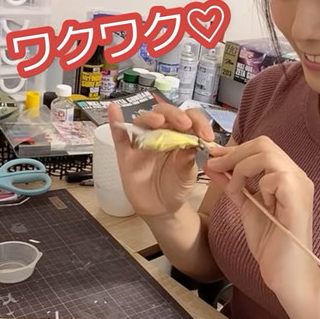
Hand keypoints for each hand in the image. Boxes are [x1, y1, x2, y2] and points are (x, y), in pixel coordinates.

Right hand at [107, 103, 213, 217]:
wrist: (162, 209)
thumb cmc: (176, 186)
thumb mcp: (187, 174)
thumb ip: (187, 158)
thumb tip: (191, 141)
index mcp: (179, 135)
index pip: (187, 118)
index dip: (197, 121)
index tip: (205, 135)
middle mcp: (160, 134)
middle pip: (164, 114)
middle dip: (175, 115)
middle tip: (184, 124)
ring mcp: (142, 143)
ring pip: (143, 122)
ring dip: (150, 117)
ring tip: (159, 121)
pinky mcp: (126, 155)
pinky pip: (119, 136)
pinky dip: (115, 122)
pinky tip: (114, 110)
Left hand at [204, 136, 317, 291]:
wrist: (287, 275)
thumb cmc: (271, 246)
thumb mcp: (246, 207)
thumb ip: (233, 185)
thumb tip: (213, 164)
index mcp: (287, 177)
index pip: (261, 148)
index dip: (235, 150)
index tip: (213, 158)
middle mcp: (297, 176)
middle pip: (264, 144)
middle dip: (234, 153)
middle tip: (213, 165)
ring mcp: (300, 185)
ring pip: (267, 154)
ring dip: (241, 167)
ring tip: (232, 186)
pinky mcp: (298, 198)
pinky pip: (275, 175)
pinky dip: (256, 183)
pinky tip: (251, 199)